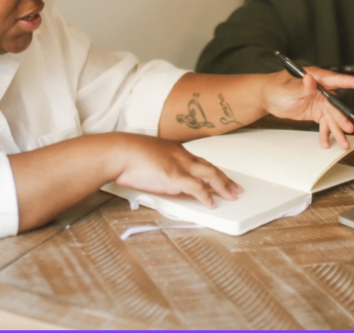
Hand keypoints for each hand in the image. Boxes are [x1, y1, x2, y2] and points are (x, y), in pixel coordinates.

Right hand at [112, 134, 242, 208]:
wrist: (118, 152)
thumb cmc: (125, 154)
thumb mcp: (146, 156)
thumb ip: (157, 164)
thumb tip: (159, 174)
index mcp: (174, 149)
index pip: (198, 160)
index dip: (211, 170)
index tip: (219, 176)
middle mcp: (180, 155)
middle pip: (209, 166)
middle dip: (224, 178)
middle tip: (235, 188)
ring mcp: (179, 165)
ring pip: (209, 174)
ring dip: (223, 186)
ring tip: (232, 196)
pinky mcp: (175, 177)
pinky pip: (197, 188)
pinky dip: (206, 196)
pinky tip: (212, 204)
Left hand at [262, 68, 353, 149]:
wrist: (267, 98)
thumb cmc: (275, 87)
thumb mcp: (286, 87)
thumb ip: (300, 85)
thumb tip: (310, 79)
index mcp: (315, 78)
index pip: (334, 79)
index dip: (348, 81)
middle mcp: (320, 89)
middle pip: (334, 104)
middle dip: (341, 117)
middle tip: (348, 129)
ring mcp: (319, 101)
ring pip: (332, 117)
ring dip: (337, 130)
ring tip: (343, 143)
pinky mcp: (316, 112)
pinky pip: (324, 123)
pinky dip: (325, 133)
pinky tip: (325, 142)